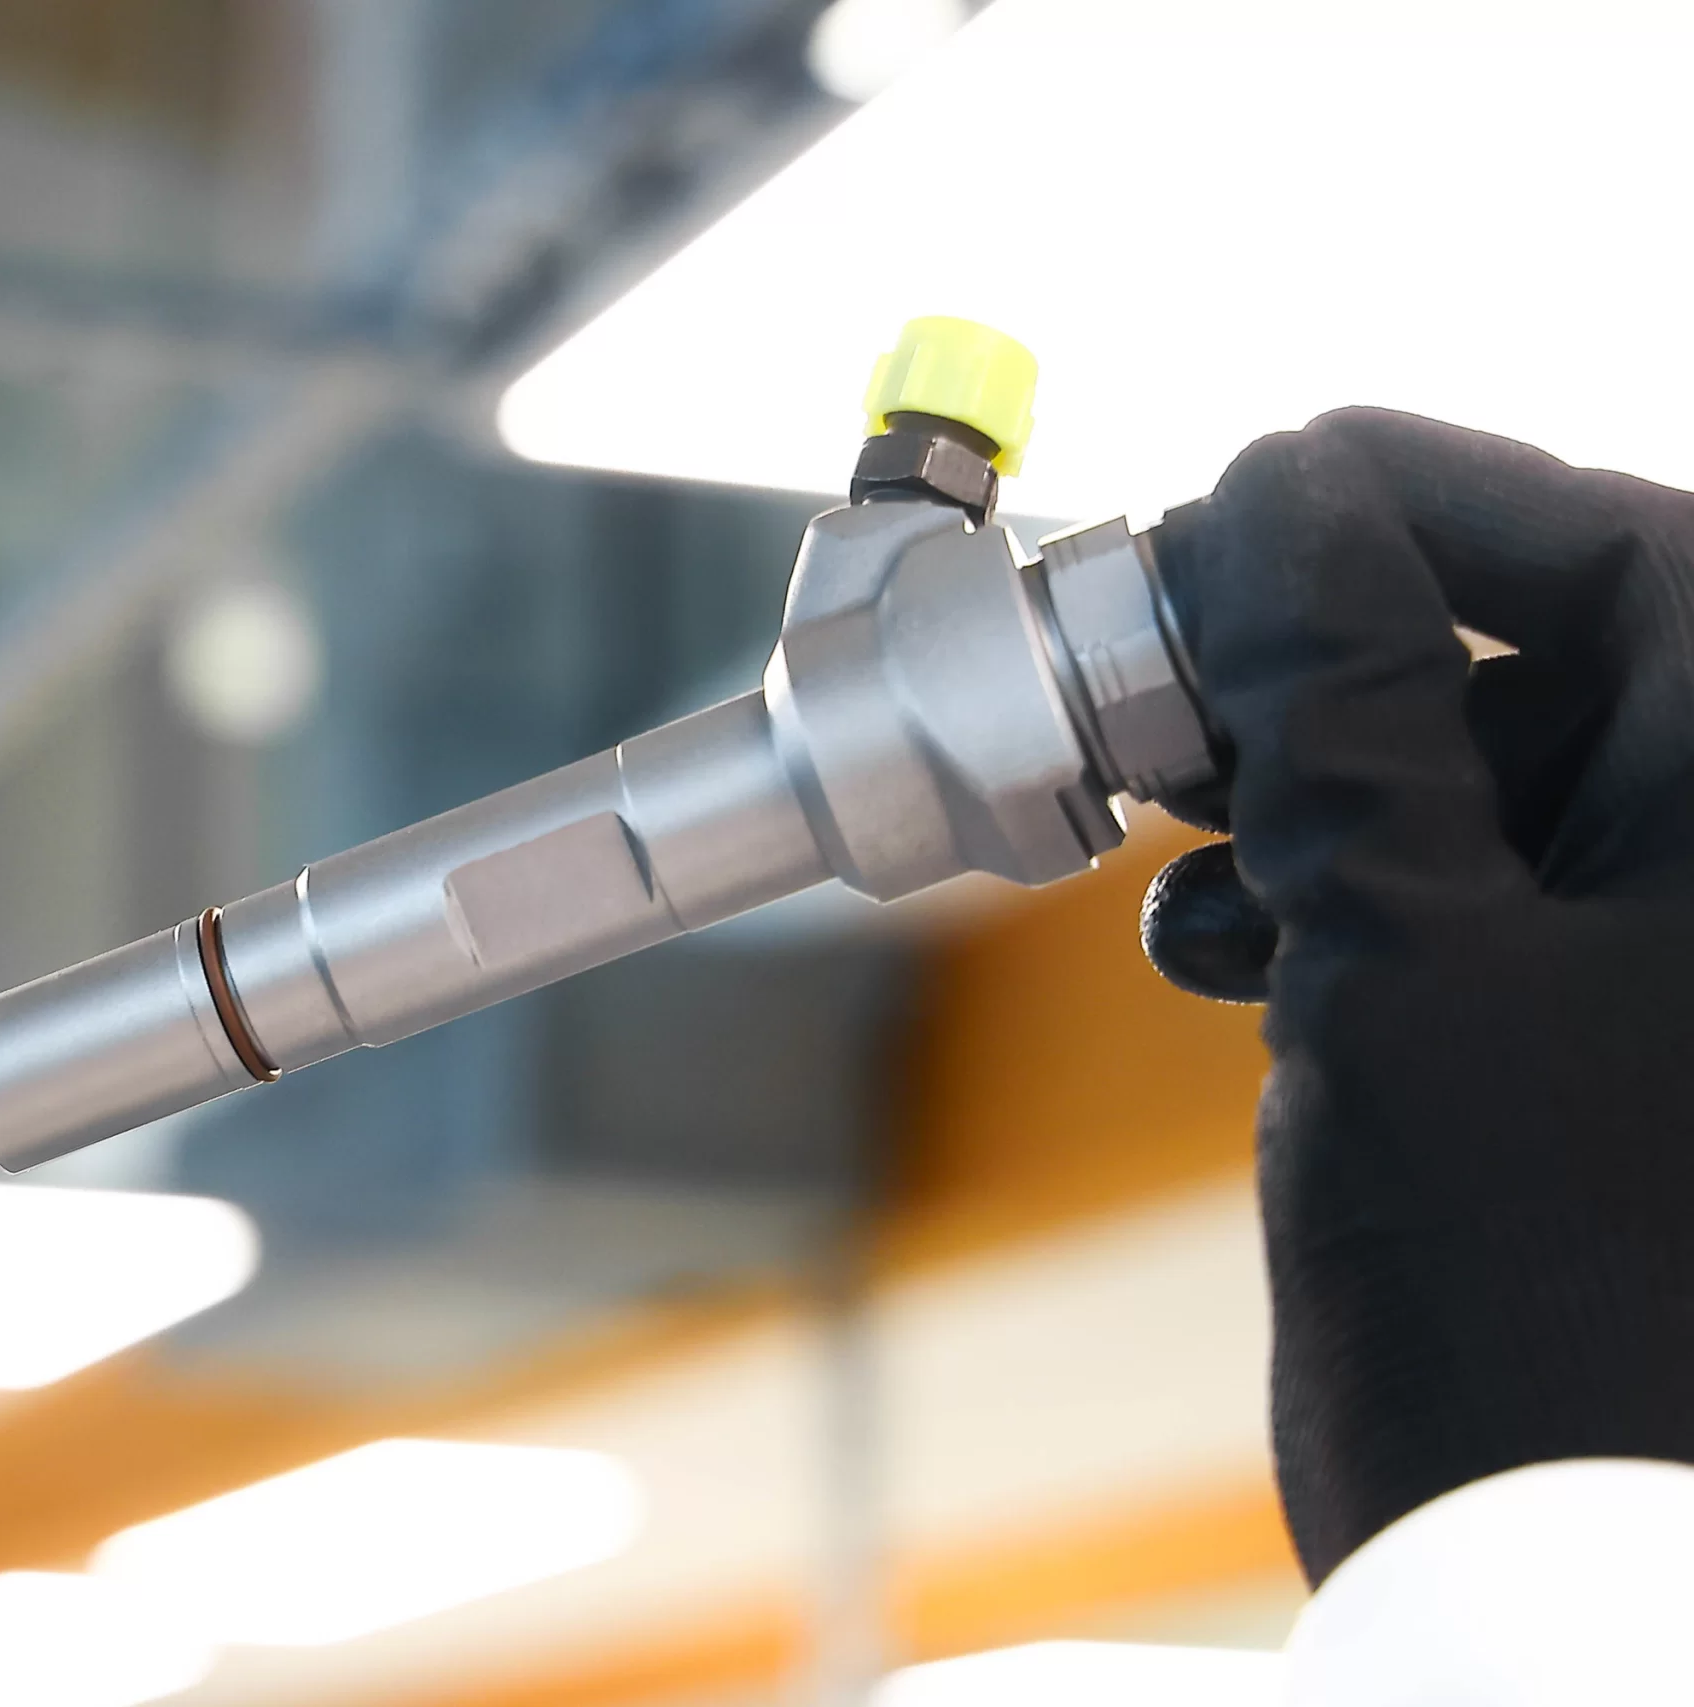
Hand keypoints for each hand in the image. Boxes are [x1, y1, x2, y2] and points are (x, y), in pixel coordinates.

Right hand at [1139, 409, 1693, 1581]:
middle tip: (1175, 687)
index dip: (1411, 502)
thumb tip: (1280, 500)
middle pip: (1541, 656)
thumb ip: (1344, 707)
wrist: (1552, 1578)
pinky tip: (1229, 953)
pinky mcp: (1604, 1048)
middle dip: (1332, 667)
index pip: (1620, 543)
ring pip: (1487, 782)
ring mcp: (1676, 966)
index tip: (1242, 503)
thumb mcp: (1400, 953)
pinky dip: (1340, 900)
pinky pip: (1475, 901)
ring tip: (1182, 844)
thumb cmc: (1532, 1288)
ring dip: (1314, 791)